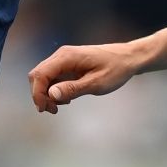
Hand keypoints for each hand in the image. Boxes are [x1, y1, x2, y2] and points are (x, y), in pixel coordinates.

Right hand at [28, 43, 142, 113]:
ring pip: (44, 77)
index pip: (40, 74)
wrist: (129, 58)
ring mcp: (64, 59)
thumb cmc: (116, 69)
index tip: (44, 109)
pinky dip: (55, 90)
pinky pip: (53, 77)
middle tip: (53, 110)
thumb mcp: (96, 83)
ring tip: (60, 107)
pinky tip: (67, 99)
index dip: (37, 93)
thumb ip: (73, 89)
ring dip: (47, 93)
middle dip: (40, 94)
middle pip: (38, 75)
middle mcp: (62, 55)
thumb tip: (51, 94)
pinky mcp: (68, 65)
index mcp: (66, 57)